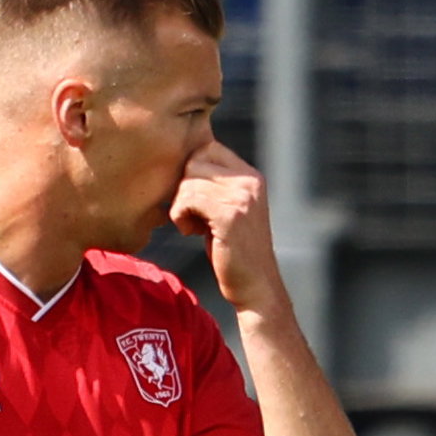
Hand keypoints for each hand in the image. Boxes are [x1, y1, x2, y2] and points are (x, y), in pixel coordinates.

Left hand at [172, 139, 283, 312]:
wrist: (255, 288)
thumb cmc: (235, 253)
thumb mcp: (228, 210)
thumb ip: (214, 186)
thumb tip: (182, 163)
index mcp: (251, 176)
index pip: (208, 148)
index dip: (192, 171)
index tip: (194, 200)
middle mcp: (250, 181)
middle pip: (196, 160)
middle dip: (184, 186)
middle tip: (190, 214)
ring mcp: (242, 197)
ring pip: (189, 179)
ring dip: (180, 204)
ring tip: (191, 226)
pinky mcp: (230, 215)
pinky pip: (189, 198)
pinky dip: (180, 215)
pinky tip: (190, 232)